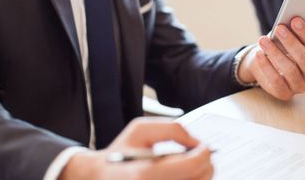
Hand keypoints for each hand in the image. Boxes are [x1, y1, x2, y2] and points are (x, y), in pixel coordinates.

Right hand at [59, 119, 212, 179]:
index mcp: (146, 174)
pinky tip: (183, 174)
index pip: (192, 165)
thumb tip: (197, 142)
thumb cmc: (119, 154)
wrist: (98, 179)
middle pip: (201, 179)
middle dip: (206, 163)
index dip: (205, 153)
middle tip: (200, 154)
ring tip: (190, 165)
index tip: (205, 146)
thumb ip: (172, 130)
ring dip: (201, 174)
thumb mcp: (139, 130)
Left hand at [238, 18, 304, 99]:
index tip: (295, 20)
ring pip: (290, 70)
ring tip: (263, 40)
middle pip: (304, 59)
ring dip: (275, 53)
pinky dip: (266, 66)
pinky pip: (276, 81)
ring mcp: (300, 86)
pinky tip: (259, 54)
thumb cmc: (286, 45)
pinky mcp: (285, 93)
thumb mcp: (299, 34)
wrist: (267, 61)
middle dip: (291, 42)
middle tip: (278, 28)